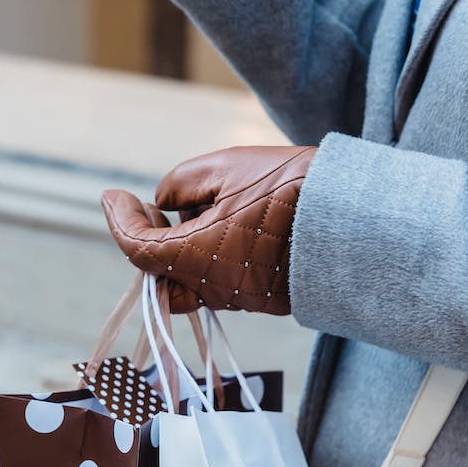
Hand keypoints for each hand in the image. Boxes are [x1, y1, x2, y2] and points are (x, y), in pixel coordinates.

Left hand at [101, 146, 315, 314]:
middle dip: (148, 244)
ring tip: (192, 209)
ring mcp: (243, 299)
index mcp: (196, 258)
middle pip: (161, 278)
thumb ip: (179, 184)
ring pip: (192, 283)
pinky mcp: (266, 299)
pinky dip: (209, 259)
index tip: (113, 196)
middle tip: (152, 209)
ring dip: (179, 250)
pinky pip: (223, 283)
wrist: (355, 213)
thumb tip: (165, 203)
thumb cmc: (289, 185)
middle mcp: (216, 289)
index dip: (118, 220)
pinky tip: (222, 225)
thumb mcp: (223, 167)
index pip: (136, 249)